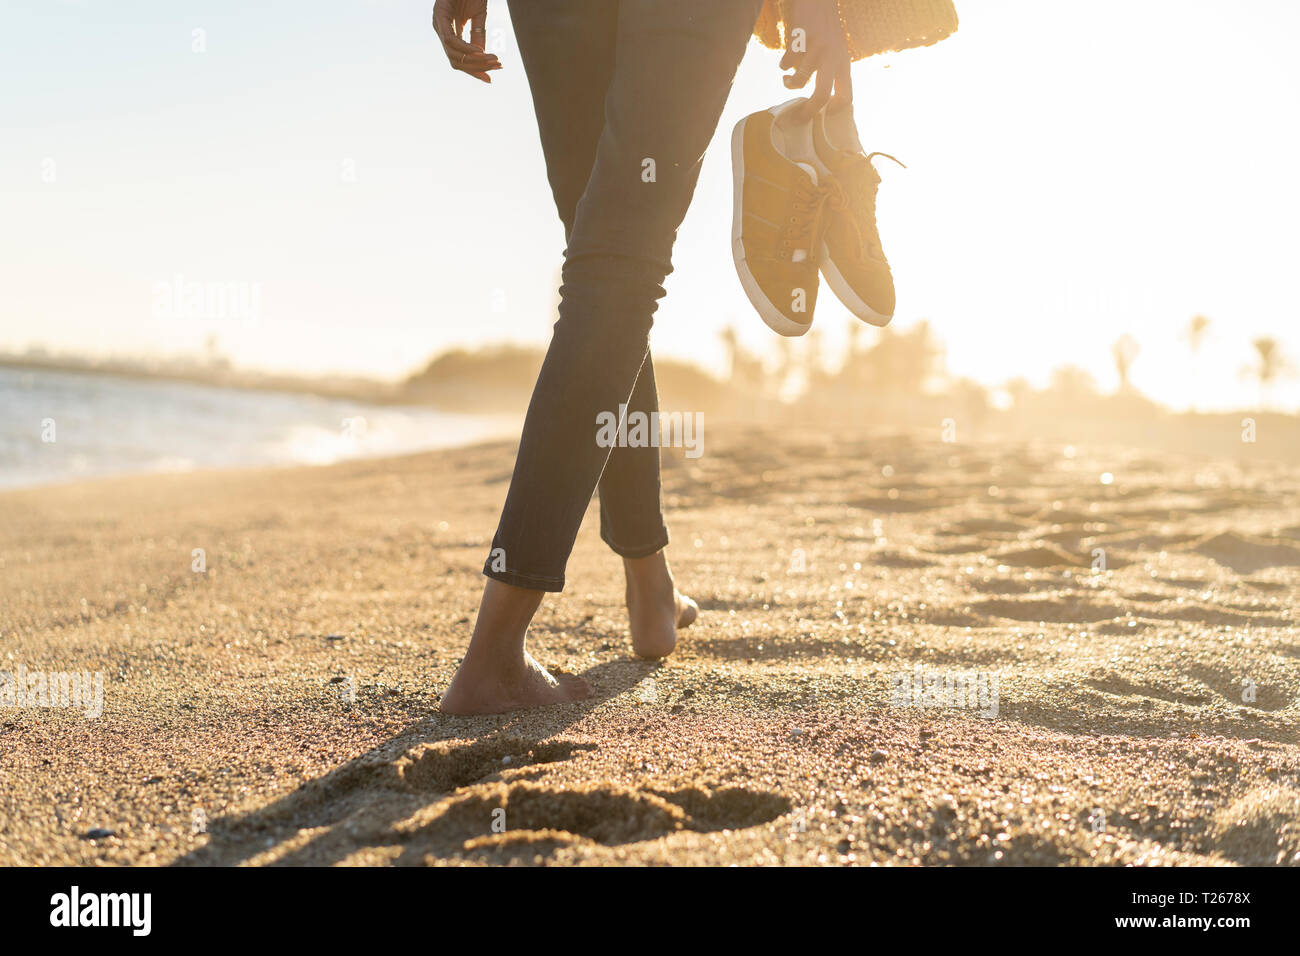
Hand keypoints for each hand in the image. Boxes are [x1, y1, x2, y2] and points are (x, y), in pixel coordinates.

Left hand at [432, 0, 500, 82]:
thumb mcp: (478, 16)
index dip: (473, 70)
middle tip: (497, 67)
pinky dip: (466, 49)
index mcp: (448, 31)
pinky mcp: (439, 15)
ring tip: (494, 60)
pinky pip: (451, 40)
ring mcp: (438, 22)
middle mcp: (440, 29)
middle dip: (477, 68)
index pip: (458, 59)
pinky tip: (481, 52)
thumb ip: (478, 35)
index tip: (490, 78)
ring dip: (475, 60)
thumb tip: (482, 57)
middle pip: (455, 61)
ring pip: (453, 54)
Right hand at [780, 0, 851, 119]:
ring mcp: (815, 49)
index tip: (824, 114)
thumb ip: (833, 70)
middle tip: (799, 118)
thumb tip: (820, 99)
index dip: (835, 109)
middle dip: (808, 111)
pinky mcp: (799, 41)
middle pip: (821, 95)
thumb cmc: (826, 28)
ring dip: (788, 84)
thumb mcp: (838, 49)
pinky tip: (786, 58)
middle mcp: (831, 57)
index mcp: (843, 62)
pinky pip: (785, 65)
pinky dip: (783, 65)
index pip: (846, 95)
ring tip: (787, 80)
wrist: (818, 0)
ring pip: (798, 81)